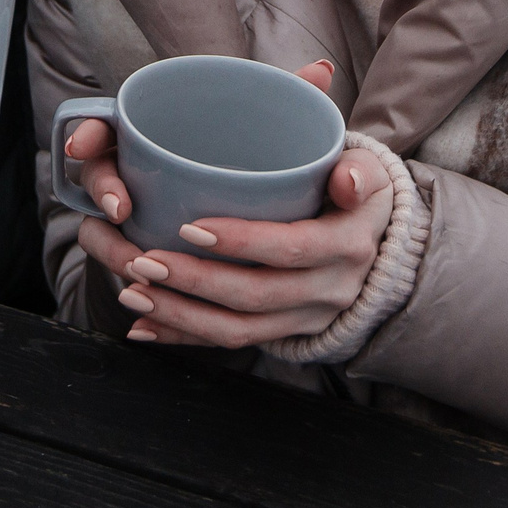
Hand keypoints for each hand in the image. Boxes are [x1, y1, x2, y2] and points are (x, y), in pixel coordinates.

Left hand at [64, 60, 393, 347]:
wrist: (376, 246)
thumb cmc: (355, 193)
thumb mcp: (367, 169)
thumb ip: (355, 164)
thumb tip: (346, 175)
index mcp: (348, 244)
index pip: (293, 247)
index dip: (243, 241)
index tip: (191, 224)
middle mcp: (330, 290)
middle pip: (256, 295)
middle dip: (194, 281)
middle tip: (141, 258)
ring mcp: (304, 319)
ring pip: (237, 329)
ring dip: (179, 313)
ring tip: (131, 289)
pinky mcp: (282, 334)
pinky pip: (228, 342)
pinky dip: (182, 336)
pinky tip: (141, 326)